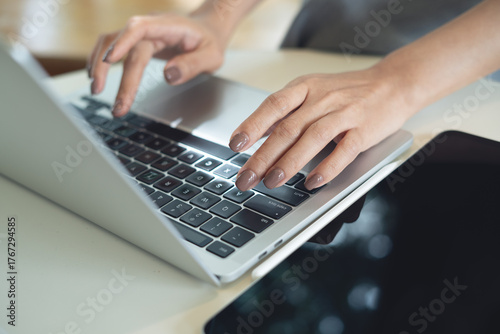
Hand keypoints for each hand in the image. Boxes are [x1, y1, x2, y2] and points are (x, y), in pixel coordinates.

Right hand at [87, 13, 227, 115]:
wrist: (207, 29)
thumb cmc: (209, 42)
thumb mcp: (212, 56)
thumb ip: (192, 65)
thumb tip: (168, 76)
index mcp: (168, 26)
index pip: (139, 29)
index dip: (122, 42)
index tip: (110, 60)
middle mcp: (150, 27)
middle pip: (125, 47)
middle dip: (114, 74)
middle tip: (115, 105)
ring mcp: (141, 33)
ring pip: (110, 41)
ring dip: (99, 64)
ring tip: (96, 90)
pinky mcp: (136, 41)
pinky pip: (111, 45)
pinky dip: (101, 60)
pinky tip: (97, 77)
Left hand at [229, 66, 415, 190]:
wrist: (393, 83)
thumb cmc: (348, 91)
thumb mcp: (313, 91)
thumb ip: (288, 112)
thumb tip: (257, 136)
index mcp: (305, 87)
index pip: (273, 105)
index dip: (252, 125)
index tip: (235, 145)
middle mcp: (322, 99)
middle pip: (287, 128)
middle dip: (262, 156)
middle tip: (246, 178)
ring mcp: (345, 113)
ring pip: (312, 139)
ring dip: (289, 163)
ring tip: (272, 182)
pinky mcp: (365, 130)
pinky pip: (344, 150)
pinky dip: (327, 168)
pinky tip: (313, 182)